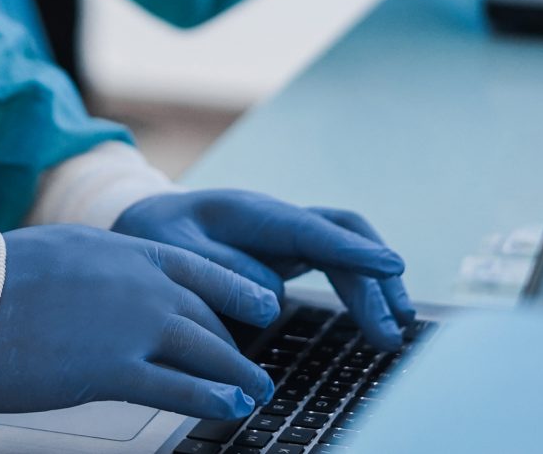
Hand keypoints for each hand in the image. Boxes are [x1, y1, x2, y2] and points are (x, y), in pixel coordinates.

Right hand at [0, 225, 277, 417]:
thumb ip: (104, 269)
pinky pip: (178, 387)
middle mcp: (139, 284)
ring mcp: (130, 327)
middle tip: (254, 362)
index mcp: (125, 250)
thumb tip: (118, 285)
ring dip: (237, 374)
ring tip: (256, 390)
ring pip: (205, 351)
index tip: (266, 303)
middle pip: (207, 315)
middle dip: (236, 342)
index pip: (199, 268)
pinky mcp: (113, 372)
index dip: (238, 289)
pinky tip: (228, 406)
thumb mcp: (65, 253)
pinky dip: (210, 398)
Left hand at [113, 191, 413, 350]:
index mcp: (252, 212)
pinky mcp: (289, 252)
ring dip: (373, 285)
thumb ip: (220, 269)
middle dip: (371, 281)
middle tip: (391, 329)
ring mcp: (287, 234)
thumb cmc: (159, 234)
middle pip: (340, 239)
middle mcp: (279, 218)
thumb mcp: (174, 249)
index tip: (391, 266)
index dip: (352, 250)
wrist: (148, 221)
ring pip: (345, 248)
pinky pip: (335, 262)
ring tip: (394, 329)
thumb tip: (271, 300)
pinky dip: (358, 286)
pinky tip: (375, 313)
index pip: (312, 230)